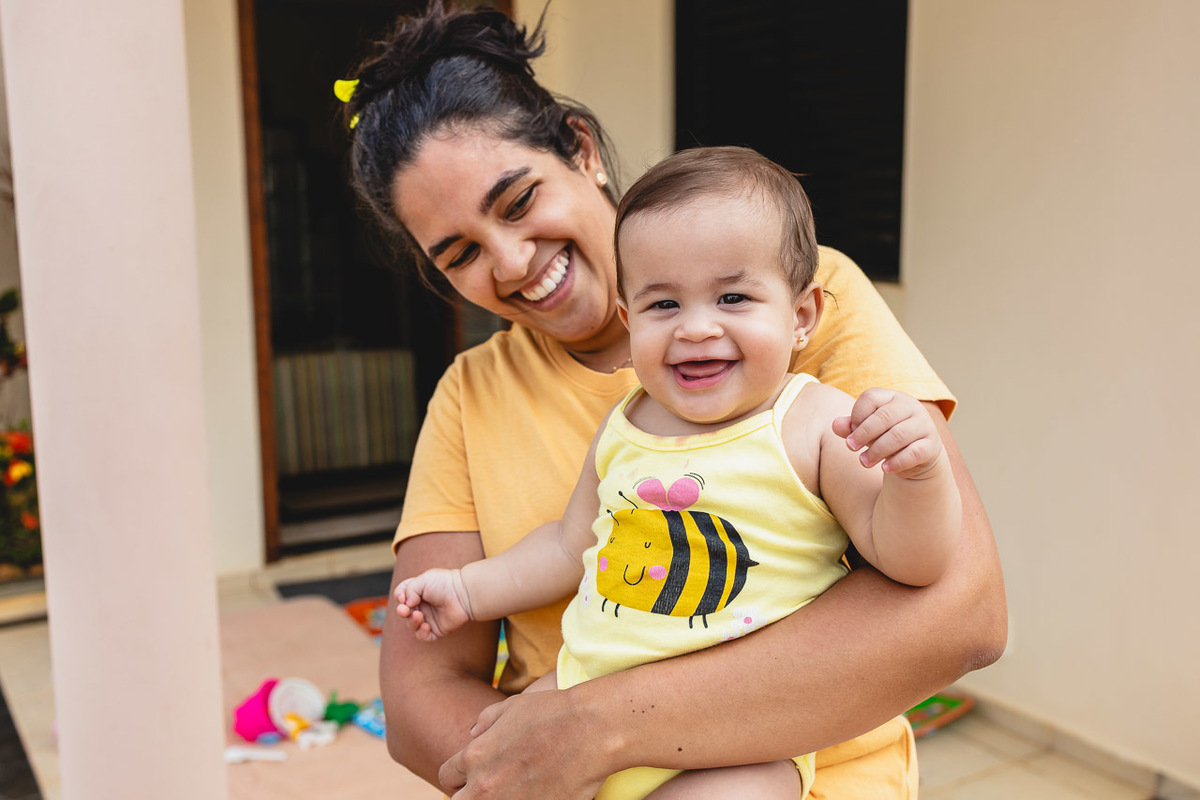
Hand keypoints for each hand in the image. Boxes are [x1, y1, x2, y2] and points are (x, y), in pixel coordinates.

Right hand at [394, 568, 472, 640]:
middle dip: (402, 612)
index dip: (399, 597)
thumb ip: (408, 590)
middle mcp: (422, 605)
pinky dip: (421, 633)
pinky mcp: (436, 629)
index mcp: (418, 592)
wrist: (463, 595)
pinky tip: (426, 626)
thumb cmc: (444, 584)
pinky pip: (423, 636)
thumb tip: (405, 603)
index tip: (403, 597)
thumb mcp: (422, 580)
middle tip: (404, 610)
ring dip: (412, 621)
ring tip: (419, 615)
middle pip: (404, 612)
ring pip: (412, 625)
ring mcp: (428, 618)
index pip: (401, 595)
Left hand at [438, 690, 606, 798]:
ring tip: (512, 792)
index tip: (473, 775)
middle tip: (489, 788)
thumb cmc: (553, 712)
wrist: (591, 730)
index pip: (447, 777)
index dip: (459, 777)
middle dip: (470, 795)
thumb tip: (473, 733)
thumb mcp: (512, 706)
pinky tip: (534, 795)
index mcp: (474, 757)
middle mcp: (485, 786)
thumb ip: (485, 721)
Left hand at [833, 388, 944, 478]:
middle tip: (850, 447)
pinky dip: (897, 462)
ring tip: (863, 462)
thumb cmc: (885, 436)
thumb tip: (835, 425)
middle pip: (884, 416)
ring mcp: (924, 425)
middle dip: (864, 434)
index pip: (871, 397)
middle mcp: (911, 407)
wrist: (917, 455)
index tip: (850, 431)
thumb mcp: (867, 431)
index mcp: (893, 397)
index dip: (857, 414)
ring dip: (877, 450)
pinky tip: (885, 469)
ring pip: (898, 435)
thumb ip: (851, 427)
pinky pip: (914, 452)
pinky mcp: (931, 446)